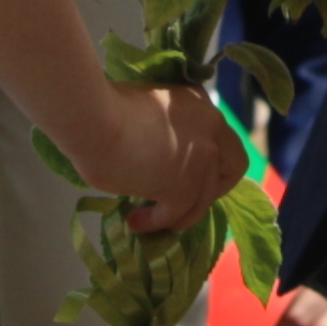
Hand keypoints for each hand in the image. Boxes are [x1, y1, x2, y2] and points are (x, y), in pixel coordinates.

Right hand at [80, 85, 242, 236]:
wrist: (93, 118)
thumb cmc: (104, 108)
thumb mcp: (146, 112)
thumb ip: (163, 131)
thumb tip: (155, 158)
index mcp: (200, 103)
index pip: (221, 138)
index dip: (210, 161)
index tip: (188, 173)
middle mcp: (211, 127)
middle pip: (233, 168)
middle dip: (212, 189)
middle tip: (183, 200)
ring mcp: (203, 158)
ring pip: (203, 199)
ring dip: (177, 214)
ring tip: (146, 219)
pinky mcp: (185, 186)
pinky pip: (175, 214)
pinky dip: (155, 222)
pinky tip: (135, 222)